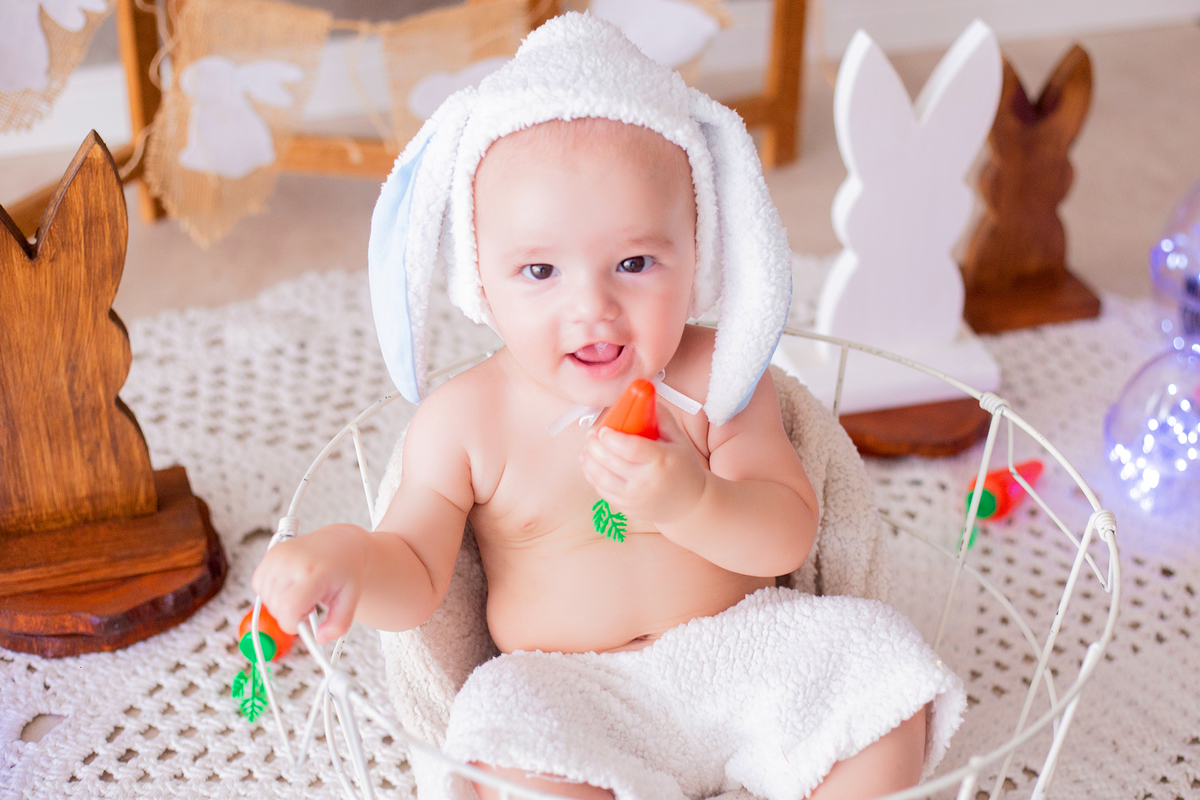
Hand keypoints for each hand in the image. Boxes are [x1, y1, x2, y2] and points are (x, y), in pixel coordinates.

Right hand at [250, 523, 368, 643]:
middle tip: (309, 603)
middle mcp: (293, 562)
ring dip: (280, 603)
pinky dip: (271, 592)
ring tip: (301, 591)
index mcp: (314, 573)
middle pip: (276, 608)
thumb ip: (339, 624)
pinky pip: (258, 585)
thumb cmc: (344, 571)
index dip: (294, 624)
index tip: (306, 620)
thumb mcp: (351, 599)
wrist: (340, 542)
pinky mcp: (270, 554)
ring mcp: (278, 556)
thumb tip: (320, 639)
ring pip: (266, 599)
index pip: (289, 609)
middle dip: (290, 614)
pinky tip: (289, 584)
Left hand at [580, 406, 706, 524]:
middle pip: (610, 461)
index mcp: (661, 461)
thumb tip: (640, 396)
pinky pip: (601, 489)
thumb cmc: (682, 466)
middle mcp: (646, 482)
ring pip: (600, 477)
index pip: (630, 448)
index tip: (604, 429)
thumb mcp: (678, 439)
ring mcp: (633, 497)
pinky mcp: (625, 507)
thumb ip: (660, 416)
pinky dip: (592, 474)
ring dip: (588, 459)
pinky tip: (590, 463)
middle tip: (592, 434)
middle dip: (594, 445)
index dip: (611, 437)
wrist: (688, 503)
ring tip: (588, 447)